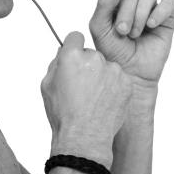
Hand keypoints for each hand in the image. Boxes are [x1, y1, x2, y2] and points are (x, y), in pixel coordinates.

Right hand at [41, 31, 131, 166]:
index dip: (73, 47)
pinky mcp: (126, 82)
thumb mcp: (47, 85)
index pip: (75, 36)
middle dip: (87, 65)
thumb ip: (56, 64)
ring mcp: (113, 70)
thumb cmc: (63, 114)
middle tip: (83, 86)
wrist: (85, 137)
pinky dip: (114, 87)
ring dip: (102, 76)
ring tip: (94, 98)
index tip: (74, 55)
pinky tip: (105, 101)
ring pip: (106, 66)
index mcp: (71, 56)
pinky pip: (119, 78)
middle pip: (91, 53)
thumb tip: (63, 53)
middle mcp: (94, 58)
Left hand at [89, 0, 173, 87]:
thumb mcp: (100, 27)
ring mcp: (150, 9)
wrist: (129, 73)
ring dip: (139, 13)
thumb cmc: (112, 51)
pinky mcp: (167, 18)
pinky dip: (160, 11)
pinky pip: (169, 1)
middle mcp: (133, 2)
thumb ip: (105, 3)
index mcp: (115, 2)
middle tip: (122, 31)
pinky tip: (151, 24)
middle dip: (126, 10)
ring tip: (134, 34)